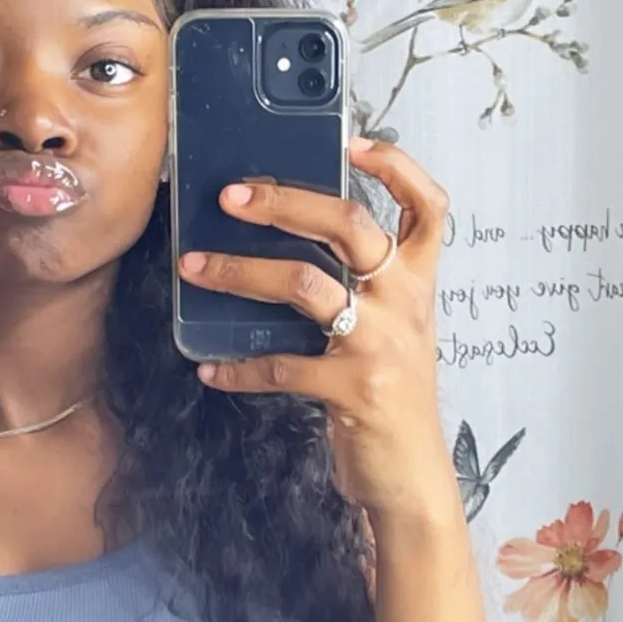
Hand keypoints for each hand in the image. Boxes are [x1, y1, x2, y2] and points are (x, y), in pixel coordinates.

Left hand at [177, 137, 459, 523]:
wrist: (413, 480)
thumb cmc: (393, 399)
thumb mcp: (393, 335)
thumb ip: (361, 292)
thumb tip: (285, 248)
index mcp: (418, 284)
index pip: (428, 208)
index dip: (397, 166)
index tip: (352, 141)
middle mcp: (405, 304)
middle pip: (351, 225)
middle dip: (286, 201)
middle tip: (231, 194)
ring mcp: (382, 345)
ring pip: (306, 283)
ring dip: (240, 271)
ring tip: (194, 266)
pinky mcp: (354, 389)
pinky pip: (281, 367)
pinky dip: (239, 368)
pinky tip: (210, 369)